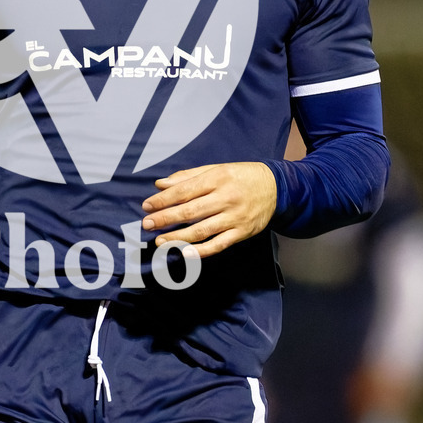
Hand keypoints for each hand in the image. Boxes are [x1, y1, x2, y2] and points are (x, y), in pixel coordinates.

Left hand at [141, 162, 276, 258]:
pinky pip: (219, 244)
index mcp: (217, 178)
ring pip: (202, 230)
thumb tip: (160, 184)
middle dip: (166, 219)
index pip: (185, 190)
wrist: (275, 187)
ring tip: (160, 241)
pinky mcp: (242, 233)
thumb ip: (187, 177)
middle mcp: (226, 198)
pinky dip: (201, 251)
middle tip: (147, 224)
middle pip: (191, 211)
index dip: (164, 199)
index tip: (147, 206)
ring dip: (178, 237)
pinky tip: (185, 253)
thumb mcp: (215, 169)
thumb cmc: (240, 176)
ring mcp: (235, 217)